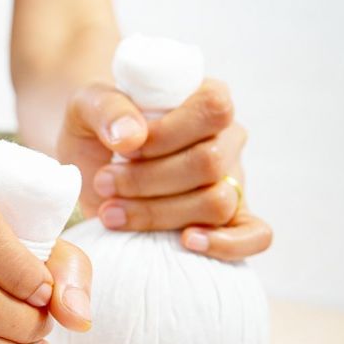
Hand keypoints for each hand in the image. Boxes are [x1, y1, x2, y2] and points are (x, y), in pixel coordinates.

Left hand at [57, 79, 271, 259]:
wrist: (93, 168)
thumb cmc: (98, 130)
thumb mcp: (87, 106)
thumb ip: (107, 109)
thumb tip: (132, 137)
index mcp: (204, 99)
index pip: (212, 108)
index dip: (167, 134)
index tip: (123, 150)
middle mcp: (226, 139)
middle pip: (209, 163)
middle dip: (147, 180)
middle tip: (103, 183)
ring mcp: (232, 181)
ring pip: (218, 202)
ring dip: (158, 213)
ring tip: (111, 212)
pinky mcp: (230, 220)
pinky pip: (255, 235)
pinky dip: (226, 244)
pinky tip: (186, 242)